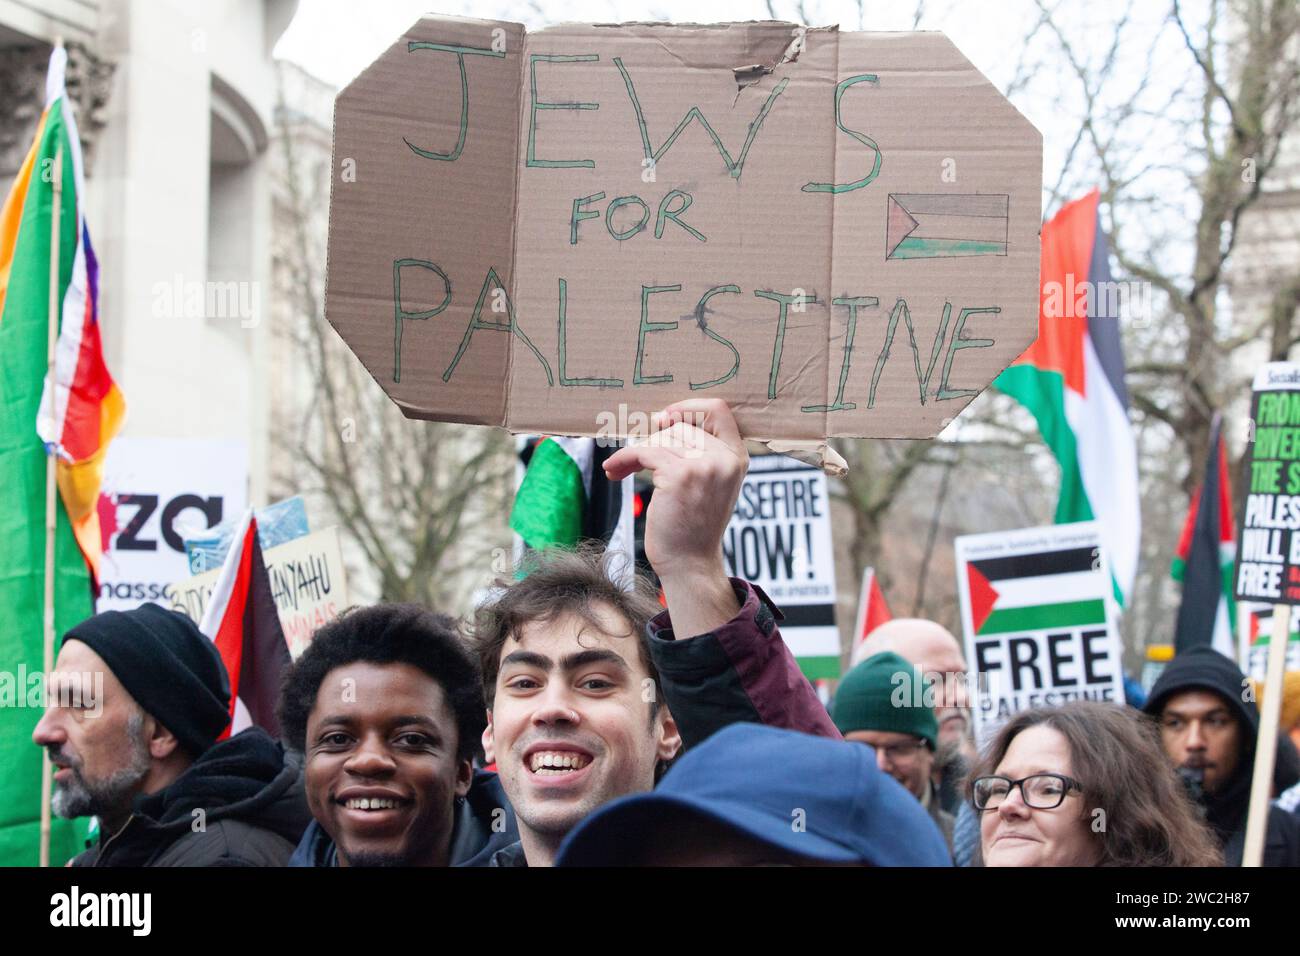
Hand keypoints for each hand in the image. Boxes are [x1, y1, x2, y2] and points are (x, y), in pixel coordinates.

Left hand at [604, 399, 747, 635]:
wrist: (689, 563)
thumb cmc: (692, 525)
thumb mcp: (707, 483)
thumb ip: (697, 451)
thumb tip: (662, 417)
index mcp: (736, 457)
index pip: (718, 409)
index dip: (688, 408)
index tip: (665, 419)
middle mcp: (725, 459)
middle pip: (680, 425)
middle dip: (652, 439)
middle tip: (635, 458)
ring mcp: (704, 466)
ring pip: (660, 438)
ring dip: (635, 452)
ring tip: (621, 468)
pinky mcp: (679, 475)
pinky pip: (643, 451)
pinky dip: (624, 459)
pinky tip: (614, 471)